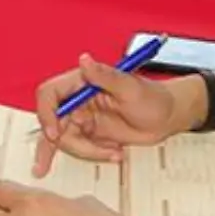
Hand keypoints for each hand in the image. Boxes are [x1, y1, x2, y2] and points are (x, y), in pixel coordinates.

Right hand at [32, 54, 191, 176]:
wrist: (168, 118)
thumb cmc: (154, 98)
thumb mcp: (130, 87)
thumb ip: (105, 76)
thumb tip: (84, 60)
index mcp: (82, 81)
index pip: (50, 94)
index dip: (46, 113)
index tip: (55, 133)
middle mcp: (78, 100)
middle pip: (54, 123)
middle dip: (64, 142)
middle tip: (87, 150)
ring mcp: (83, 119)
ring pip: (67, 140)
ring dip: (88, 151)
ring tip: (114, 151)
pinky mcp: (90, 134)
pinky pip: (81, 149)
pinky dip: (94, 155)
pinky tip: (114, 154)